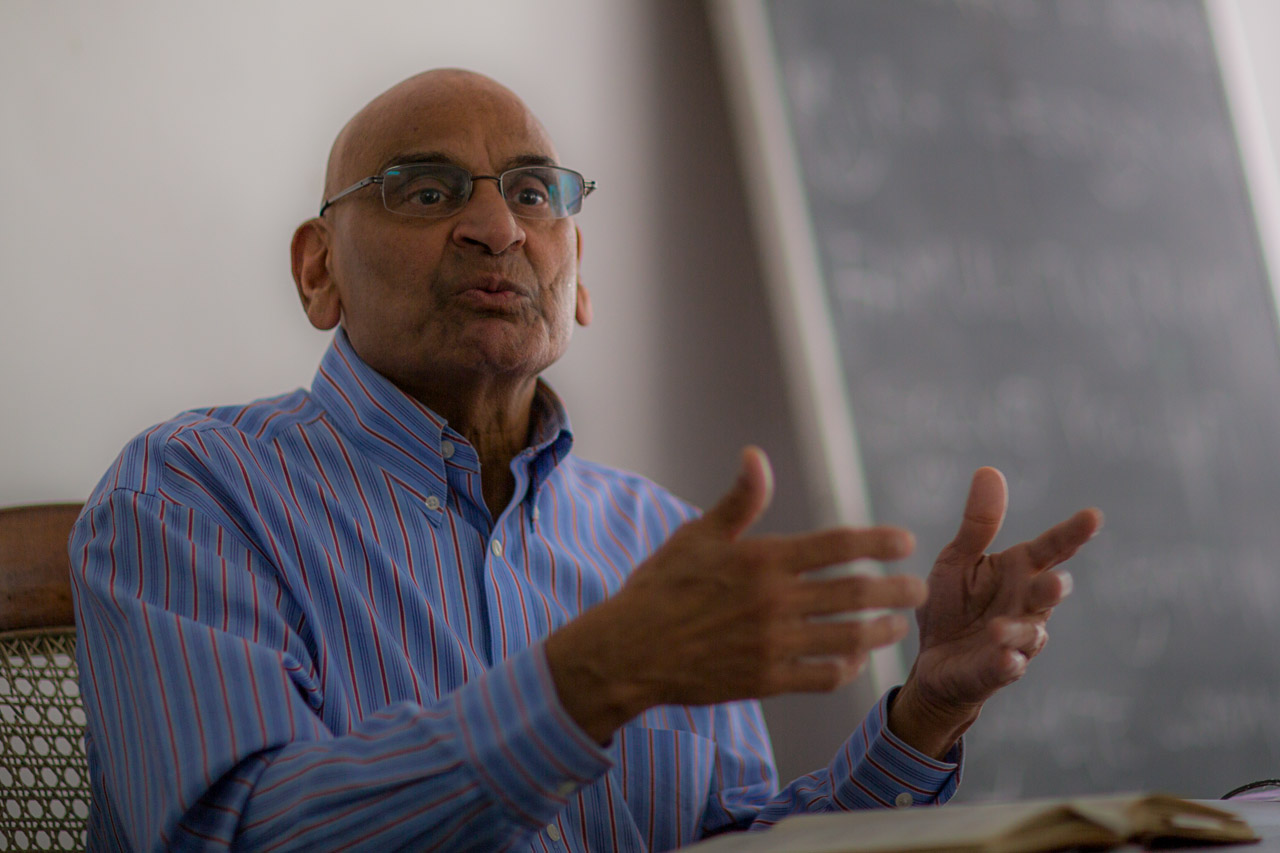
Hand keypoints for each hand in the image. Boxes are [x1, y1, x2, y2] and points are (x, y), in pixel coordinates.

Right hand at [546, 447, 927, 743]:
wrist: (627, 650)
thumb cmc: (660, 586)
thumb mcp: (697, 535)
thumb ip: (739, 500)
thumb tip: (757, 455)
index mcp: (762, 559)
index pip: (837, 545)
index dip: (878, 541)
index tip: (905, 541)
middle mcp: (774, 601)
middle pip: (855, 592)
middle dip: (897, 590)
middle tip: (919, 589)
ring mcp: (772, 644)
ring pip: (848, 637)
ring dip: (881, 631)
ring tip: (898, 626)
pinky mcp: (765, 680)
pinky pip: (821, 677)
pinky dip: (846, 669)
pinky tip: (856, 660)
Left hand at [890, 467, 1102, 757]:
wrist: (935, 659)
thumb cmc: (953, 604)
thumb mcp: (959, 558)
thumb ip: (978, 523)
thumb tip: (989, 470)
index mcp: (1018, 570)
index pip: (1051, 549)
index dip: (1072, 533)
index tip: (1093, 516)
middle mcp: (1026, 604)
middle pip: (1047, 593)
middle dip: (1052, 588)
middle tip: (1055, 580)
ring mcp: (1015, 640)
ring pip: (1028, 634)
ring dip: (1018, 630)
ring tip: (998, 627)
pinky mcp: (996, 670)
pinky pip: (1006, 668)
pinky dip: (1006, 664)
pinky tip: (1004, 660)